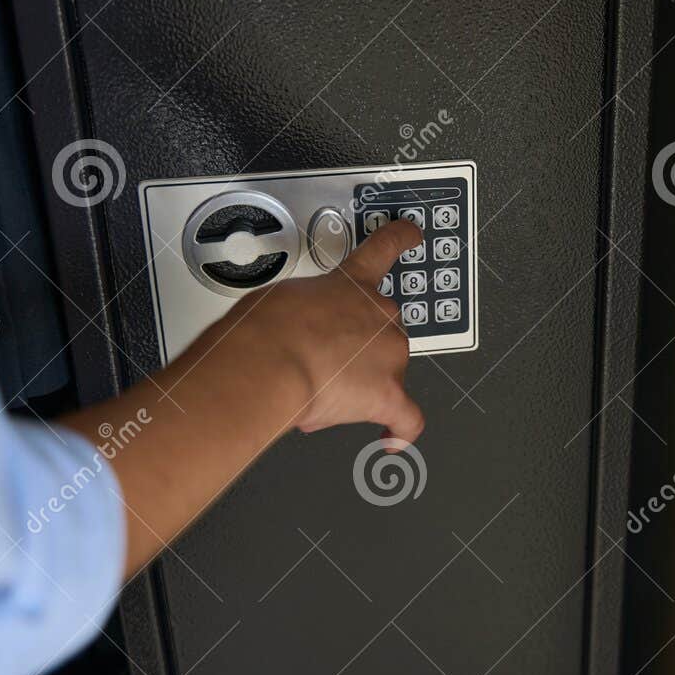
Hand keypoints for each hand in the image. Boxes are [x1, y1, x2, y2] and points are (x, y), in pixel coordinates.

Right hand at [243, 218, 425, 443]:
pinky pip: (406, 417)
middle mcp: (380, 315)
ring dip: (360, 386)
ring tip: (320, 395)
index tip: (411, 234)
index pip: (383, 249)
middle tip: (321, 364)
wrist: (269, 362)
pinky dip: (400, 430)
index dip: (400, 239)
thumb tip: (295, 337)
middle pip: (383, 332)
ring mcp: (389, 356)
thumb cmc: (263, 330)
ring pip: (386, 373)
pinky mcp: (388, 395)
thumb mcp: (278, 300)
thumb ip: (302, 312)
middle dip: (356, 351)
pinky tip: (392, 440)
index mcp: (350, 285)